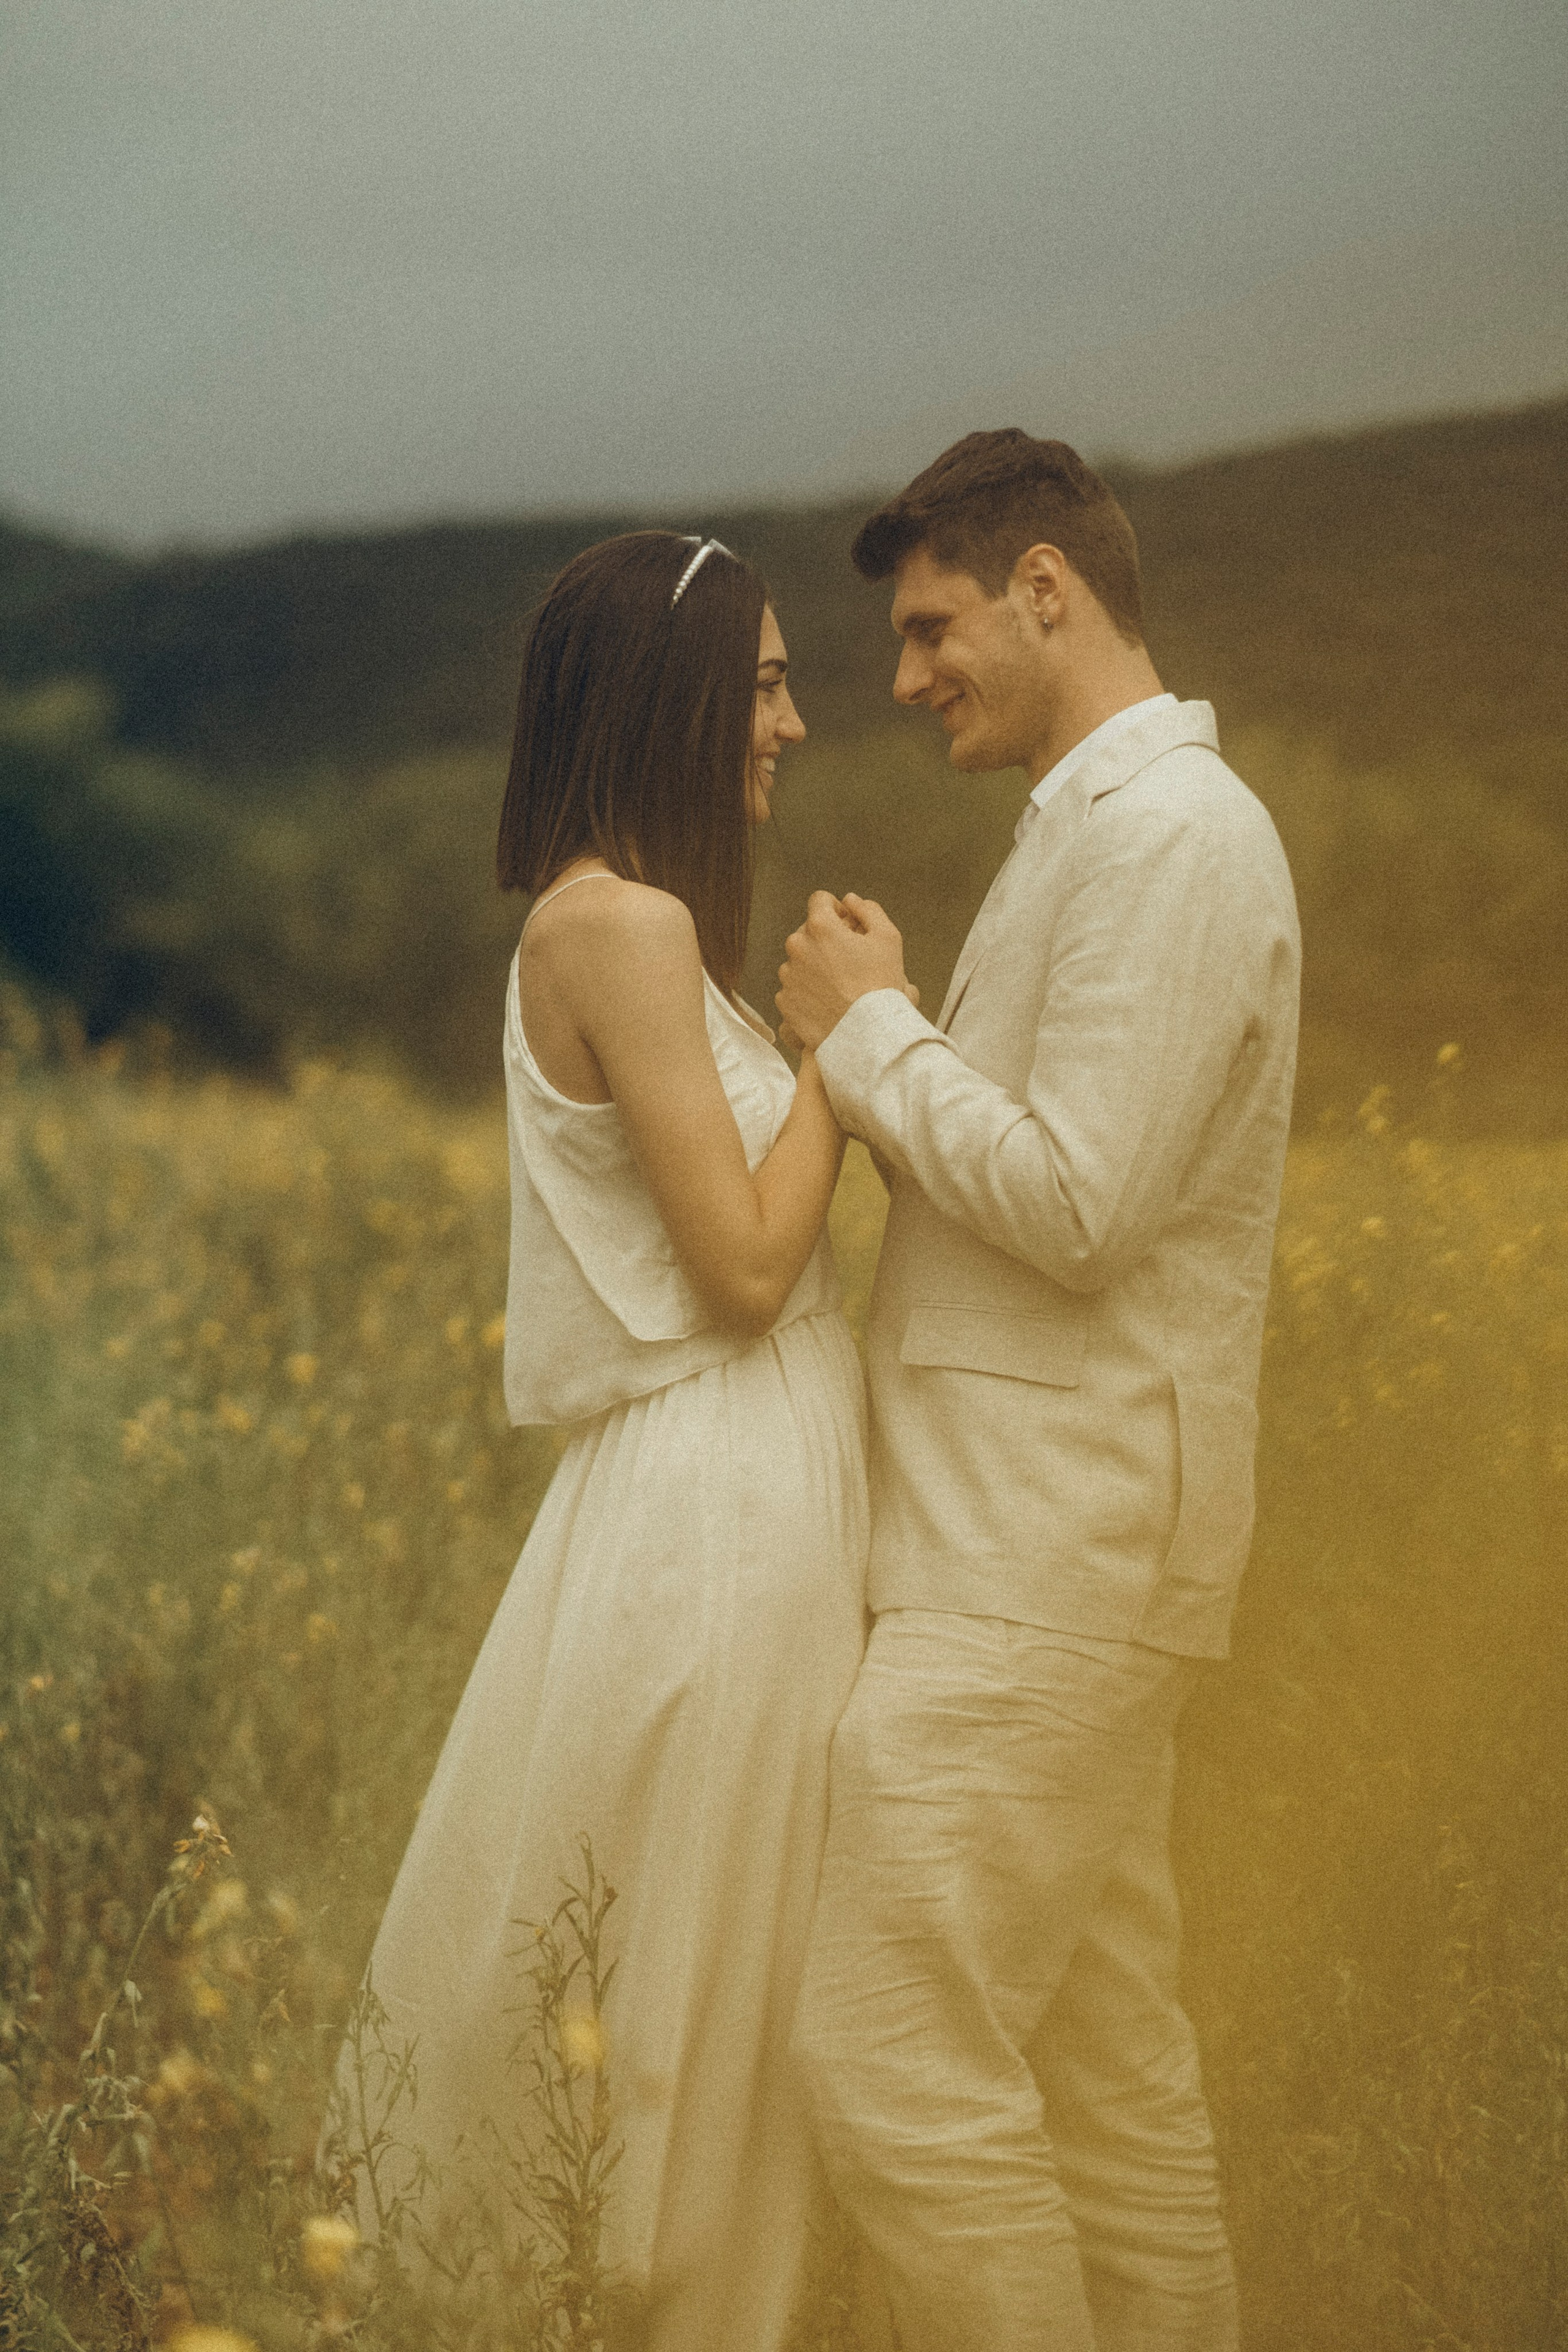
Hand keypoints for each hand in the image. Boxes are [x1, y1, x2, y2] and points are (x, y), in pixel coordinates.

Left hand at [777, 891, 911, 1050]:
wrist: (867, 1035)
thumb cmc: (880, 988)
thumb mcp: (889, 939)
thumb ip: (869, 911)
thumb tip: (852, 901)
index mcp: (820, 927)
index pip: (819, 900)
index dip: (836, 909)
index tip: (847, 925)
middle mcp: (797, 947)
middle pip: (808, 932)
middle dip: (825, 940)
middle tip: (849, 960)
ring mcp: (788, 976)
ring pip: (799, 960)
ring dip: (815, 966)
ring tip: (839, 985)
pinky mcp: (785, 1001)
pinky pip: (793, 988)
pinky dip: (807, 991)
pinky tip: (828, 1001)